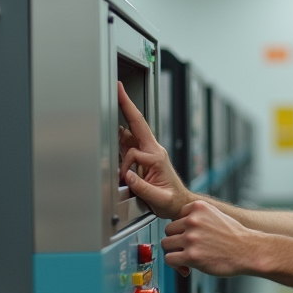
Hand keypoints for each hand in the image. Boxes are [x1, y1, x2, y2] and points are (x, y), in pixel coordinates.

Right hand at [117, 81, 192, 219]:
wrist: (178, 203)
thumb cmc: (172, 201)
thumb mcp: (160, 199)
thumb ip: (144, 188)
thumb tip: (128, 177)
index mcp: (158, 158)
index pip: (135, 152)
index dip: (126, 163)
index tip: (123, 162)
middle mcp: (153, 150)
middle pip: (138, 124)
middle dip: (127, 106)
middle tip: (119, 89)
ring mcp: (147, 152)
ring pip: (130, 133)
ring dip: (120, 122)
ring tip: (114, 102)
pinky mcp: (142, 156)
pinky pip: (128, 142)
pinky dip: (119, 136)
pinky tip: (114, 129)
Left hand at [162, 201, 256, 276]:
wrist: (249, 251)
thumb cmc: (235, 237)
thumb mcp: (216, 215)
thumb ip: (197, 217)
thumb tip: (177, 227)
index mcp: (199, 207)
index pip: (176, 216)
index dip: (182, 228)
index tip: (189, 236)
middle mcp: (193, 220)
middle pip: (169, 230)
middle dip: (177, 240)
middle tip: (188, 248)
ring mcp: (191, 238)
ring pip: (167, 244)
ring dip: (175, 252)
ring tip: (188, 256)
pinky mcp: (191, 256)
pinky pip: (170, 259)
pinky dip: (176, 264)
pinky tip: (186, 266)